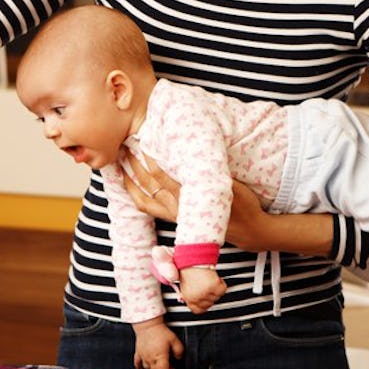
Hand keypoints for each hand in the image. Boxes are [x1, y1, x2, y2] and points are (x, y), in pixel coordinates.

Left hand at [121, 150, 268, 247]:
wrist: (247, 229)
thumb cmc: (242, 203)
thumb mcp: (232, 184)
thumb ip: (212, 171)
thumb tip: (198, 148)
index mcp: (190, 197)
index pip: (162, 175)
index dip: (149, 157)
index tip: (141, 139)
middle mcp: (177, 208)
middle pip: (148, 182)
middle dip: (134, 162)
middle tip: (125, 141)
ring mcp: (172, 215)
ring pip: (142, 194)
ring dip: (129, 176)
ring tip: (121, 157)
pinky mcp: (171, 218)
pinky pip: (145, 205)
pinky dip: (132, 192)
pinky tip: (126, 179)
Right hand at [132, 316, 183, 368]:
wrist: (147, 324)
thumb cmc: (159, 331)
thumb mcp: (174, 339)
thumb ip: (179, 350)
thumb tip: (179, 357)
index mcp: (160, 356)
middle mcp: (150, 358)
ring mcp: (143, 357)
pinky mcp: (138, 353)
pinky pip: (137, 364)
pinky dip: (140, 368)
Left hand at [179, 267, 225, 313]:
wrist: (191, 258)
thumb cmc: (188, 270)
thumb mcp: (184, 286)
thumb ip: (188, 296)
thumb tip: (192, 302)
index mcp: (188, 298)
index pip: (198, 310)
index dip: (203, 304)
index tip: (204, 298)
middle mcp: (197, 297)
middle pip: (210, 303)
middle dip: (210, 295)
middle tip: (206, 285)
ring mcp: (205, 292)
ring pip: (217, 296)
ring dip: (216, 288)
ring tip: (209, 279)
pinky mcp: (213, 286)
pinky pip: (222, 289)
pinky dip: (221, 283)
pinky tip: (215, 278)